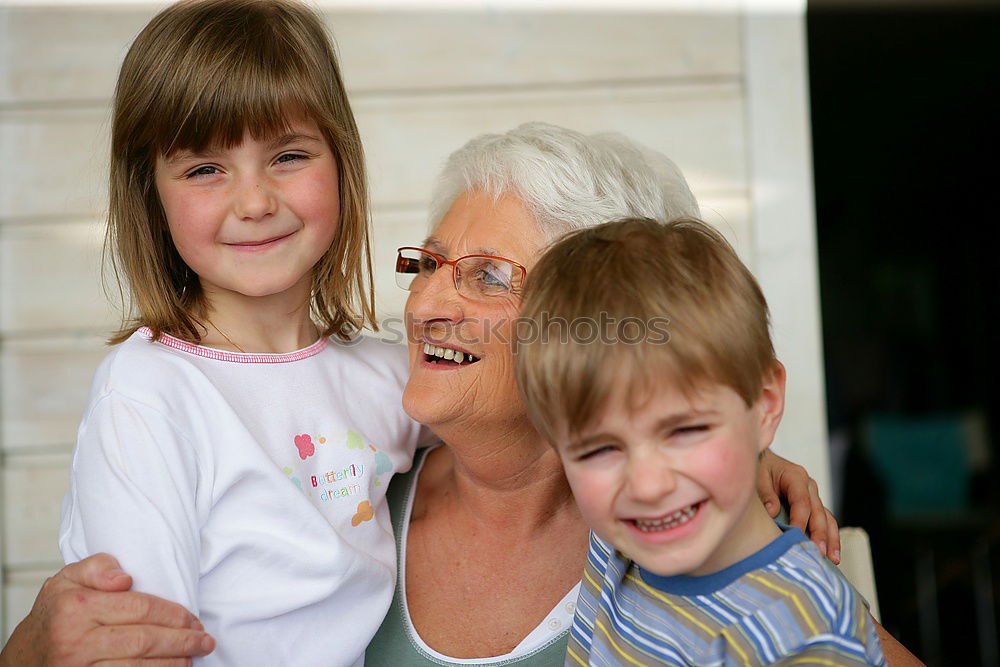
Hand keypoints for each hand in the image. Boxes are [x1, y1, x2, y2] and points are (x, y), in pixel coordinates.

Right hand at [0, 554, 213, 666]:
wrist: (25, 658)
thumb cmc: (55, 615)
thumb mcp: (67, 580)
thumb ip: (97, 567)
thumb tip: (125, 577)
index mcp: (77, 608)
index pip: (139, 609)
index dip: (172, 614)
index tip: (193, 618)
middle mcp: (77, 642)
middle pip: (143, 641)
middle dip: (181, 641)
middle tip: (205, 640)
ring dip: (172, 664)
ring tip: (194, 657)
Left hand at [757, 450, 840, 563]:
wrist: (762, 461)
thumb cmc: (759, 468)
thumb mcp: (758, 476)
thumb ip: (765, 494)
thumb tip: (773, 511)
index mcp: (796, 476)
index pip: (802, 502)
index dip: (800, 521)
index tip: (797, 538)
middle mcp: (809, 486)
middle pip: (818, 513)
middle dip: (820, 534)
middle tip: (819, 553)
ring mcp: (813, 496)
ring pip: (827, 518)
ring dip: (831, 539)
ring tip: (833, 558)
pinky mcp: (812, 505)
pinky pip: (824, 521)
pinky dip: (829, 536)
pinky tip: (830, 552)